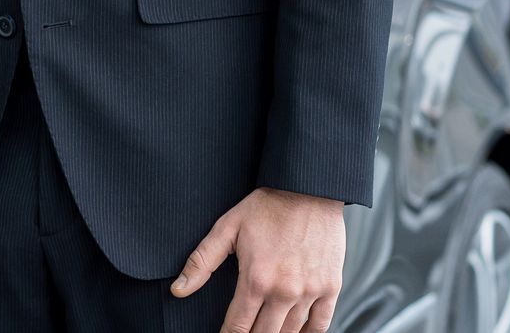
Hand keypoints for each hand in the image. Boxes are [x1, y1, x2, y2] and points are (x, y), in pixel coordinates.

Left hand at [169, 186, 344, 332]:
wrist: (308, 190)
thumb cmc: (266, 207)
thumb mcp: (227, 228)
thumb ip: (201, 262)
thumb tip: (178, 289)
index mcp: (256, 279)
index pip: (238, 326)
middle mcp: (285, 291)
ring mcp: (310, 292)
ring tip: (265, 331)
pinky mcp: (331, 288)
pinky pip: (320, 325)